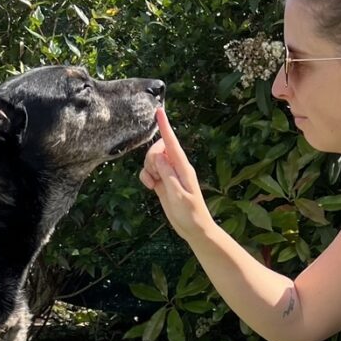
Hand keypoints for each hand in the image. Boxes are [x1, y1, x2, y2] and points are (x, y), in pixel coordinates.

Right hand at [140, 108, 212, 241]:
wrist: (194, 229)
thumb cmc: (190, 214)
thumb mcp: (178, 196)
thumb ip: (168, 176)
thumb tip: (159, 157)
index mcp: (183, 168)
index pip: (172, 143)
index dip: (165, 127)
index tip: (159, 111)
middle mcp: (176, 168)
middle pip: (157, 150)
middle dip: (150, 158)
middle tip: (155, 174)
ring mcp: (169, 174)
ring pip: (151, 160)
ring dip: (147, 169)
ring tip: (153, 183)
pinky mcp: (162, 182)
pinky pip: (149, 171)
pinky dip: (146, 177)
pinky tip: (150, 187)